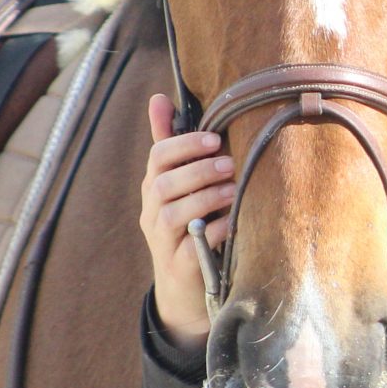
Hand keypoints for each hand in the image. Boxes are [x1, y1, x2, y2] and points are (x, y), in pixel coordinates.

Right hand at [139, 93, 233, 342]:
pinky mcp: (178, 268)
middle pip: (162, 184)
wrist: (187, 290)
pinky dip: (214, 232)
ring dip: (207, 197)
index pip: (157, 158)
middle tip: (230, 162)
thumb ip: (171, 143)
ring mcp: (162, 242)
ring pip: (174, 214)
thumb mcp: (180, 185)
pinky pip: (191, 247)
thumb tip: (158, 97)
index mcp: (154, 188)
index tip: (214, 139)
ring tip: (234, 189)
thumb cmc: (190, 225)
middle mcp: (152, 213)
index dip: (184, 145)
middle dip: (198, 170)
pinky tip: (234, 223)